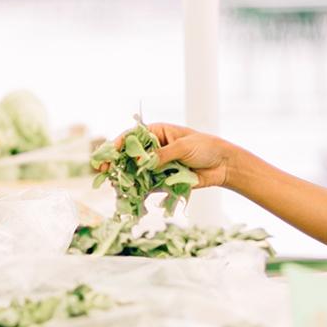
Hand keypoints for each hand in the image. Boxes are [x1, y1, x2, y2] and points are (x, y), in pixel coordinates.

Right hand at [117, 122, 233, 188]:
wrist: (223, 165)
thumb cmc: (205, 148)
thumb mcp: (183, 147)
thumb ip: (163, 154)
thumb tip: (142, 161)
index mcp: (157, 132)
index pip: (132, 137)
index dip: (117, 145)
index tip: (107, 155)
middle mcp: (154, 148)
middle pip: (129, 155)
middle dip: (116, 163)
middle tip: (103, 172)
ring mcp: (157, 164)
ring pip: (135, 171)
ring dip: (124, 178)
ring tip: (115, 185)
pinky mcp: (163, 179)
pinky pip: (147, 185)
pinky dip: (138, 190)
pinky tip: (129, 195)